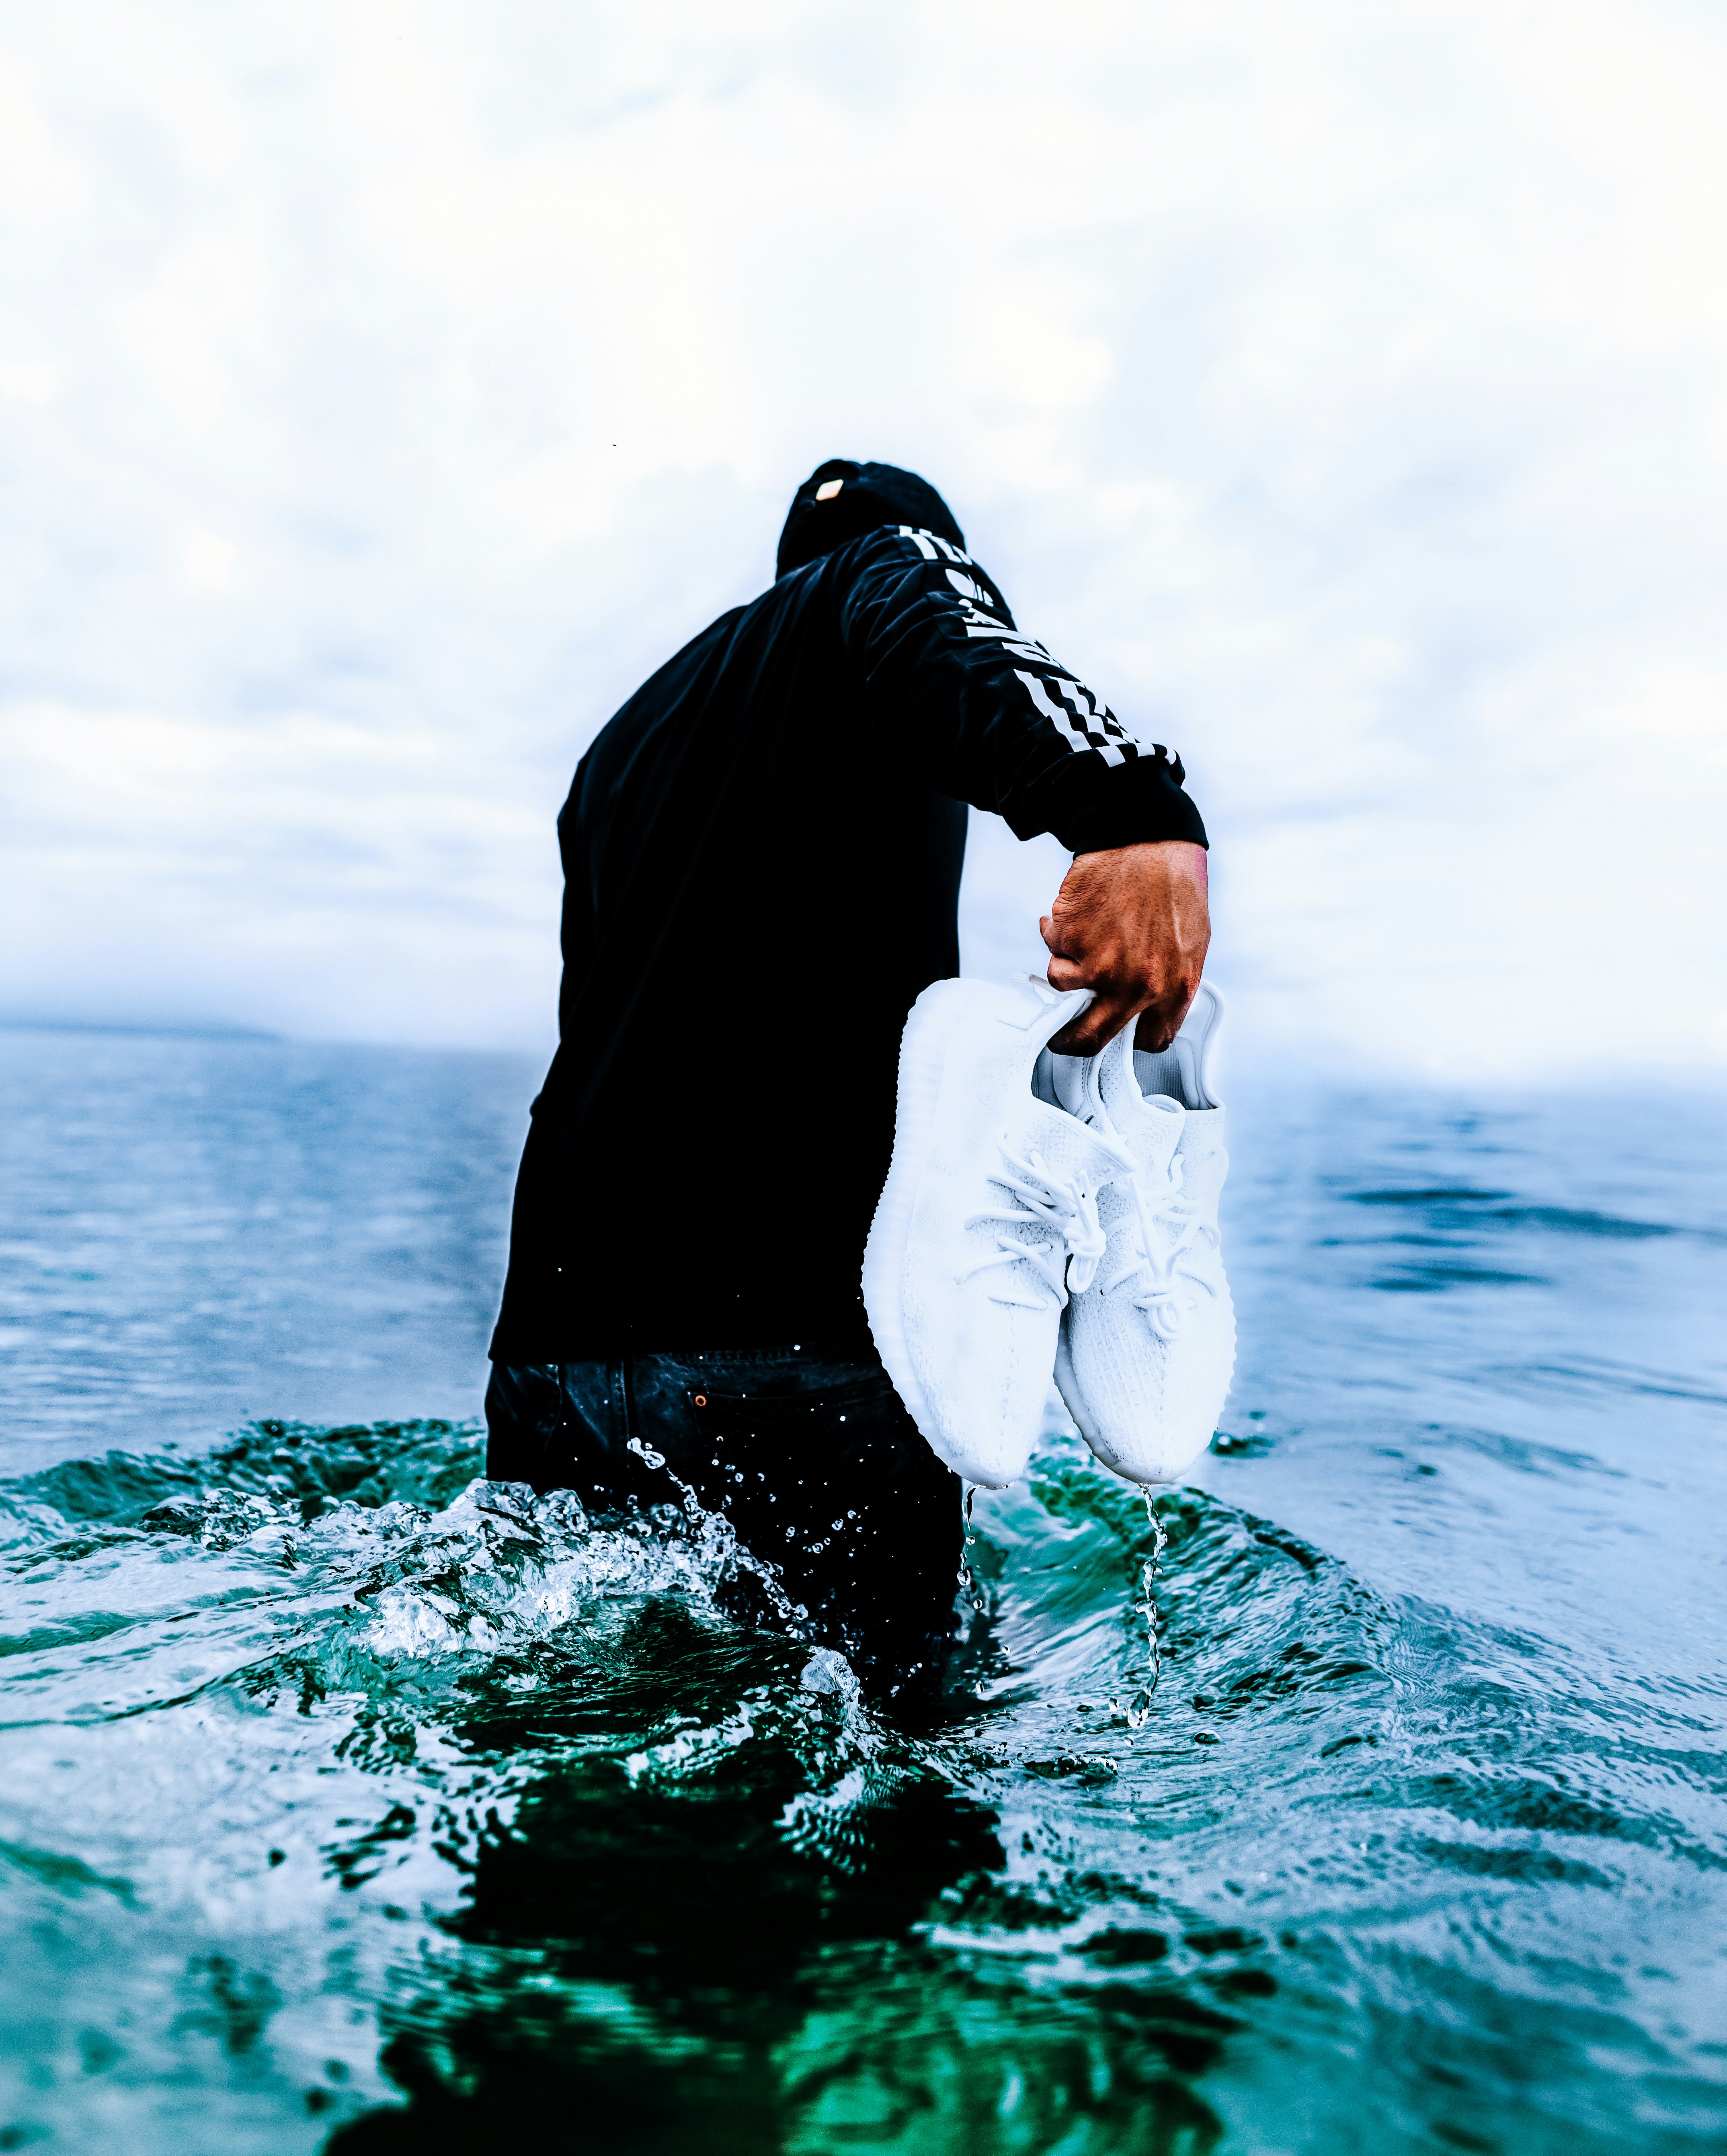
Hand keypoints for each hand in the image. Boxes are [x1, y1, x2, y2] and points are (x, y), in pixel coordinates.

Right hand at [1039, 841, 1210, 1055]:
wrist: (1147, 838)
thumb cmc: (1173, 884)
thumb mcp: (1192, 942)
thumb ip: (1169, 982)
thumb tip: (1147, 1009)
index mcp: (1173, 988)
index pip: (1150, 1039)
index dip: (1129, 1037)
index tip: (1117, 1029)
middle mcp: (1135, 985)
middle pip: (1091, 1038)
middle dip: (1069, 1041)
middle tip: (1060, 1035)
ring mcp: (1098, 965)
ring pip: (1062, 985)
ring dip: (1065, 963)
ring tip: (1080, 936)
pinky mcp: (1070, 939)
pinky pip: (1051, 945)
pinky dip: (1055, 930)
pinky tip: (1074, 911)